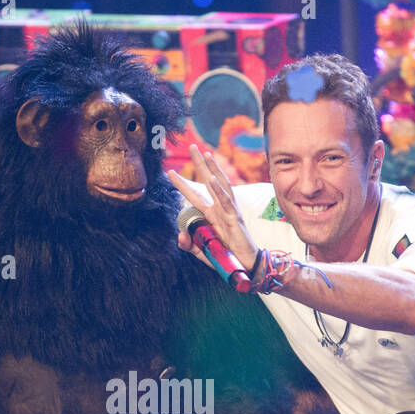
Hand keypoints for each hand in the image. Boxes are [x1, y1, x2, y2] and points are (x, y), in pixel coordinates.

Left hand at [168, 146, 258, 274]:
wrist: (245, 267)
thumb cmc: (226, 257)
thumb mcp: (202, 252)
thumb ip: (189, 245)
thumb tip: (180, 236)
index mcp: (211, 215)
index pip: (195, 195)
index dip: (183, 184)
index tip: (170, 171)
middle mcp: (220, 209)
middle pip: (209, 182)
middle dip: (201, 164)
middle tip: (192, 146)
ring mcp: (228, 212)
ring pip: (220, 186)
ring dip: (212, 169)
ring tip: (205, 154)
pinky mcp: (235, 219)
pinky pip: (227, 202)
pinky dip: (219, 190)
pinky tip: (213, 178)